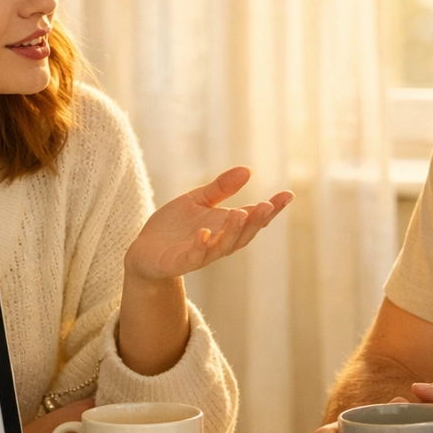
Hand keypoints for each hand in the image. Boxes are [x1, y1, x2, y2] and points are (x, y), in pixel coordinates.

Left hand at [126, 166, 291, 280]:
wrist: (145, 250)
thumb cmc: (174, 226)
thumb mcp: (197, 200)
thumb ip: (220, 188)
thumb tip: (247, 170)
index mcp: (226, 226)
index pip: (254, 217)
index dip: (272, 208)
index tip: (288, 194)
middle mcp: (219, 241)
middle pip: (244, 234)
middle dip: (257, 221)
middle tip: (268, 205)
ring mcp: (201, 254)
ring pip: (224, 246)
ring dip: (234, 231)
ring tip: (241, 213)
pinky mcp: (181, 262)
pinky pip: (195, 257)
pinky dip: (202, 246)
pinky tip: (205, 233)